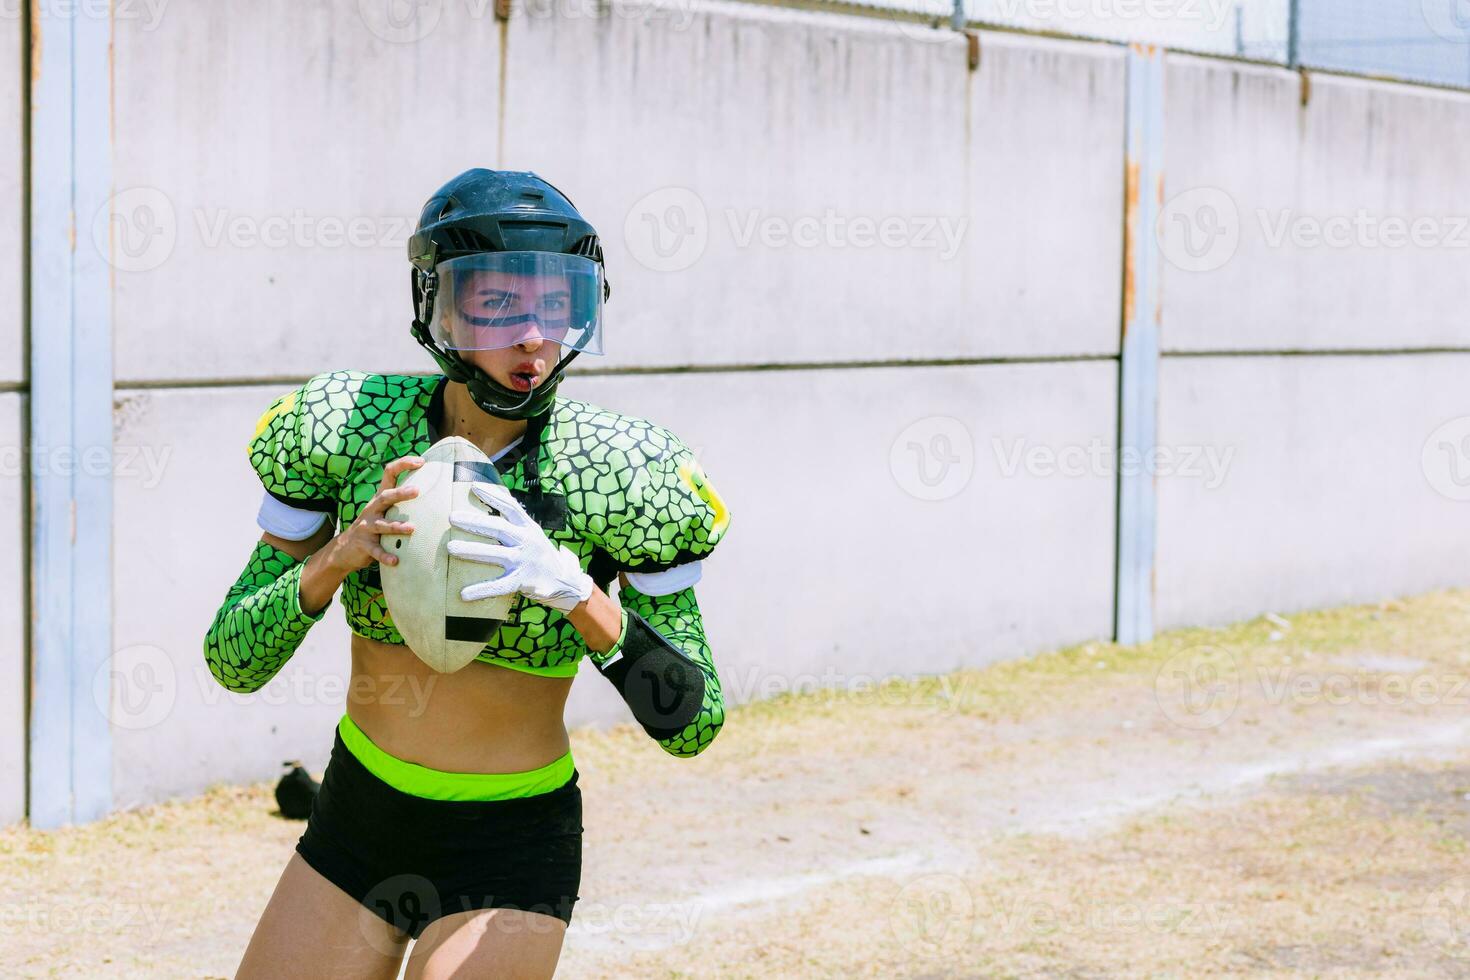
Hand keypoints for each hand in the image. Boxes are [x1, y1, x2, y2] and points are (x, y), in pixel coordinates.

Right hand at [321, 455, 421, 575]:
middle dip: (400, 493)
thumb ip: (399, 502)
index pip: (389, 474)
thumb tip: (431, 490)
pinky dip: (386, 556)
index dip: (403, 464)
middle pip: (385, 497)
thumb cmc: (373, 527)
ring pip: (382, 525)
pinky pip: (376, 551)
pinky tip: (396, 560)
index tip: (421, 461)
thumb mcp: (384, 511)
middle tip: (417, 491)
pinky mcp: (364, 546)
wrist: (344, 549)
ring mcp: (367, 528)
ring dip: (397, 526)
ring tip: (412, 528)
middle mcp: (372, 510)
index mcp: (379, 499)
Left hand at [446, 482, 593, 612]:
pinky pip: (499, 586)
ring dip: (472, 550)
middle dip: (474, 522)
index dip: (493, 495)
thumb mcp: (532, 534)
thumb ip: (514, 523)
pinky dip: (481, 590)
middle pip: (498, 528)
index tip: (474, 486)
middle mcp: (527, 541)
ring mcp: (524, 561)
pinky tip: (463, 594)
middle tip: (452, 517)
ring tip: (451, 547)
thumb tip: (492, 505)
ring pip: (495, 553)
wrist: (565, 580)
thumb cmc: (540, 554)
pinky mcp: (523, 581)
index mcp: (528, 527)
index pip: (510, 507)